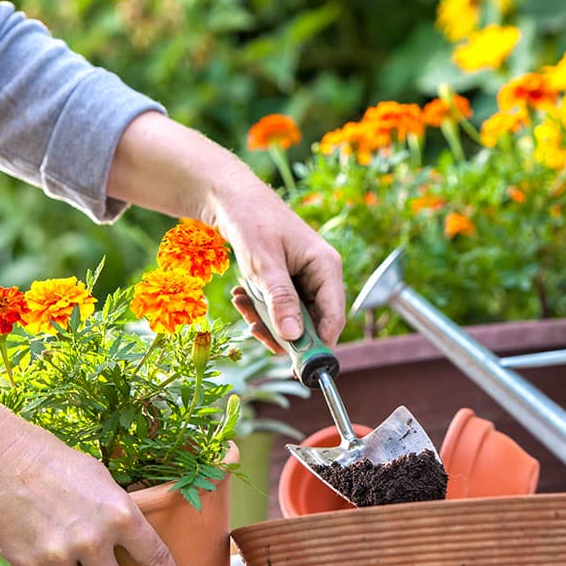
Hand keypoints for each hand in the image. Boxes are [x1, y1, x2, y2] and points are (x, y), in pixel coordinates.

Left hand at [212, 176, 344, 350]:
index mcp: (326, 267)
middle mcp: (321, 276)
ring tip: (241, 301)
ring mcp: (306, 279)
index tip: (298, 367)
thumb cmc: (252, 222)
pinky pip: (280, 308)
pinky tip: (241, 295)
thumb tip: (294, 336)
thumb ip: (281, 300)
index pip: (333, 317)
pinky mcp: (289, 282)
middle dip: (282, 331)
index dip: (319, 345)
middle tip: (254, 330)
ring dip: (265, 319)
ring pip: (292, 318)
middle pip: (313, 323)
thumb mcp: (264, 264)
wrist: (232, 198)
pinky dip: (260, 308)